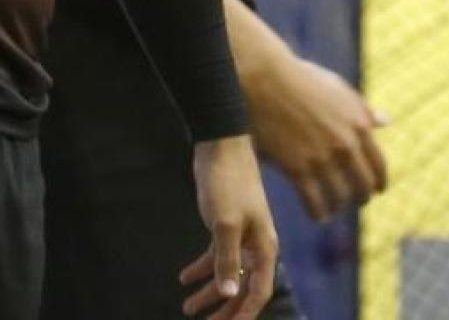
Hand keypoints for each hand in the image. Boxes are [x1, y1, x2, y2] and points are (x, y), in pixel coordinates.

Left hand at [180, 134, 277, 318]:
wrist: (220, 145)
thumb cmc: (228, 182)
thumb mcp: (226, 223)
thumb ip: (228, 259)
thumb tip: (230, 294)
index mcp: (264, 247)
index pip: (259, 292)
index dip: (245, 315)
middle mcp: (256, 245)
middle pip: (243, 287)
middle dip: (225, 309)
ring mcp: (240, 235)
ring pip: (228, 273)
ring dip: (209, 292)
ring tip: (187, 308)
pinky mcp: (224, 225)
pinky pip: (215, 255)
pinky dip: (201, 268)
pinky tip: (184, 278)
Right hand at [249, 53, 388, 220]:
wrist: (264, 78)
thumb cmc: (300, 78)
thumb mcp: (337, 88)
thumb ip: (362, 108)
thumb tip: (386, 121)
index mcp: (359, 125)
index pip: (378, 167)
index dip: (378, 182)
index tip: (374, 190)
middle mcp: (345, 144)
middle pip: (362, 187)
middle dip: (359, 198)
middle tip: (352, 201)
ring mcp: (321, 158)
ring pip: (339, 198)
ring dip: (337, 206)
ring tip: (331, 208)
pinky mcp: (297, 168)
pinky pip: (315, 203)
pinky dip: (317, 212)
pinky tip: (315, 213)